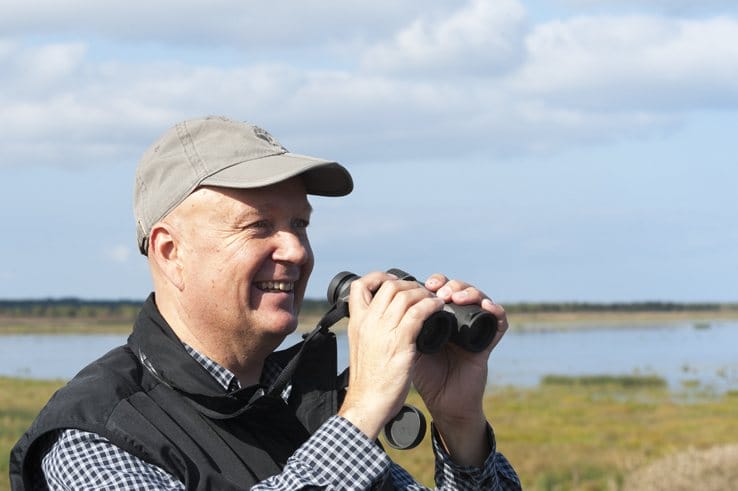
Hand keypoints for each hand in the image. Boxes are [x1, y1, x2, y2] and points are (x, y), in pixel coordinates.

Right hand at [337, 272, 444, 439]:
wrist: (367, 404)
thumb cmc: (368, 381)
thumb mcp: (362, 349)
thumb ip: (370, 332)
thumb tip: (383, 322)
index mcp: (356, 322)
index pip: (360, 286)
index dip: (378, 278)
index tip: (393, 283)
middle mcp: (368, 321)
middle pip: (388, 286)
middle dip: (409, 285)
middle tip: (421, 292)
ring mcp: (383, 330)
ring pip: (405, 295)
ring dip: (423, 294)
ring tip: (433, 300)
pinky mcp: (400, 341)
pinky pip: (419, 312)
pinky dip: (431, 305)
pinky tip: (439, 308)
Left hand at [413, 273, 508, 465]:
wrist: (443, 403)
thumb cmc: (425, 376)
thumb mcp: (408, 347)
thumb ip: (401, 327)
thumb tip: (387, 303)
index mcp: (439, 318)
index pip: (442, 289)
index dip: (436, 282)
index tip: (425, 284)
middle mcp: (458, 320)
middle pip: (461, 289)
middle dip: (451, 284)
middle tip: (439, 290)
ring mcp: (474, 330)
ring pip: (480, 299)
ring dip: (469, 292)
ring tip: (456, 297)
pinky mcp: (487, 343)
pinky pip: (499, 323)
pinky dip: (496, 310)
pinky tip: (486, 306)